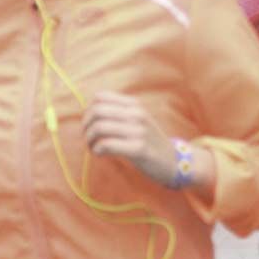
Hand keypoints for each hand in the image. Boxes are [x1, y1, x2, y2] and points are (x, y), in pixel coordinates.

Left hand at [83, 91, 208, 188]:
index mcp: (135, 105)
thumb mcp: (137, 121)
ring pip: (99, 127)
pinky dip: (97, 150)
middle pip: (96, 111)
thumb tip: (88, 112)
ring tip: (94, 148)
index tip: (90, 125)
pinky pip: (106, 144)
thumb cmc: (149, 142)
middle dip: (85, 126)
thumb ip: (118, 113)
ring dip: (90, 140)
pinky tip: (101, 155)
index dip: (88, 111)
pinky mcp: (138, 148)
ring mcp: (139, 131)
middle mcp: (137, 114)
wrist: (173, 161)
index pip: (99, 97)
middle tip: (89, 139)